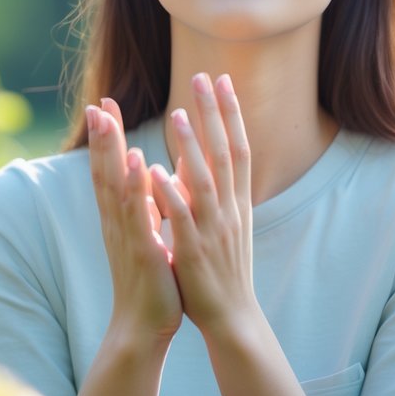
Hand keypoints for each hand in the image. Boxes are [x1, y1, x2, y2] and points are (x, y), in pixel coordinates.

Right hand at [88, 97, 181, 339]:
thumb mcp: (145, 238)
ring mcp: (125, 235)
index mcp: (121, 218)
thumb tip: (145, 187)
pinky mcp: (140, 249)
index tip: (104, 106)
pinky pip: (136, 213)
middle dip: (101, 136)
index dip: (106, 139)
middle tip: (97, 102)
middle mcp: (117, 222)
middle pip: (104, 171)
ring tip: (107, 119)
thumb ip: (143, 212)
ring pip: (115, 186)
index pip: (110, 170)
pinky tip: (138, 161)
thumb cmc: (149, 283)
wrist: (143, 327)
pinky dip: (135, 185)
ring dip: (111, 151)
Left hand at [149, 73, 257, 336]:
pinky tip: (155, 170)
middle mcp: (230, 209)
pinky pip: (181, 216)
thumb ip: (210, 192)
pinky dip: (170, 192)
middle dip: (214, 114)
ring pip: (203, 180)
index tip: (223, 80)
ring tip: (177, 114)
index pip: (239, 147)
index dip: (231, 113)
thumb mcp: (224, 225)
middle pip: (226, 153)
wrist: (232, 318)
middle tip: (203, 77)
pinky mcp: (193, 250)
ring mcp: (213, 229)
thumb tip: (192, 160)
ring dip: (191, 147)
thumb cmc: (223, 270)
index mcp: (238, 202)